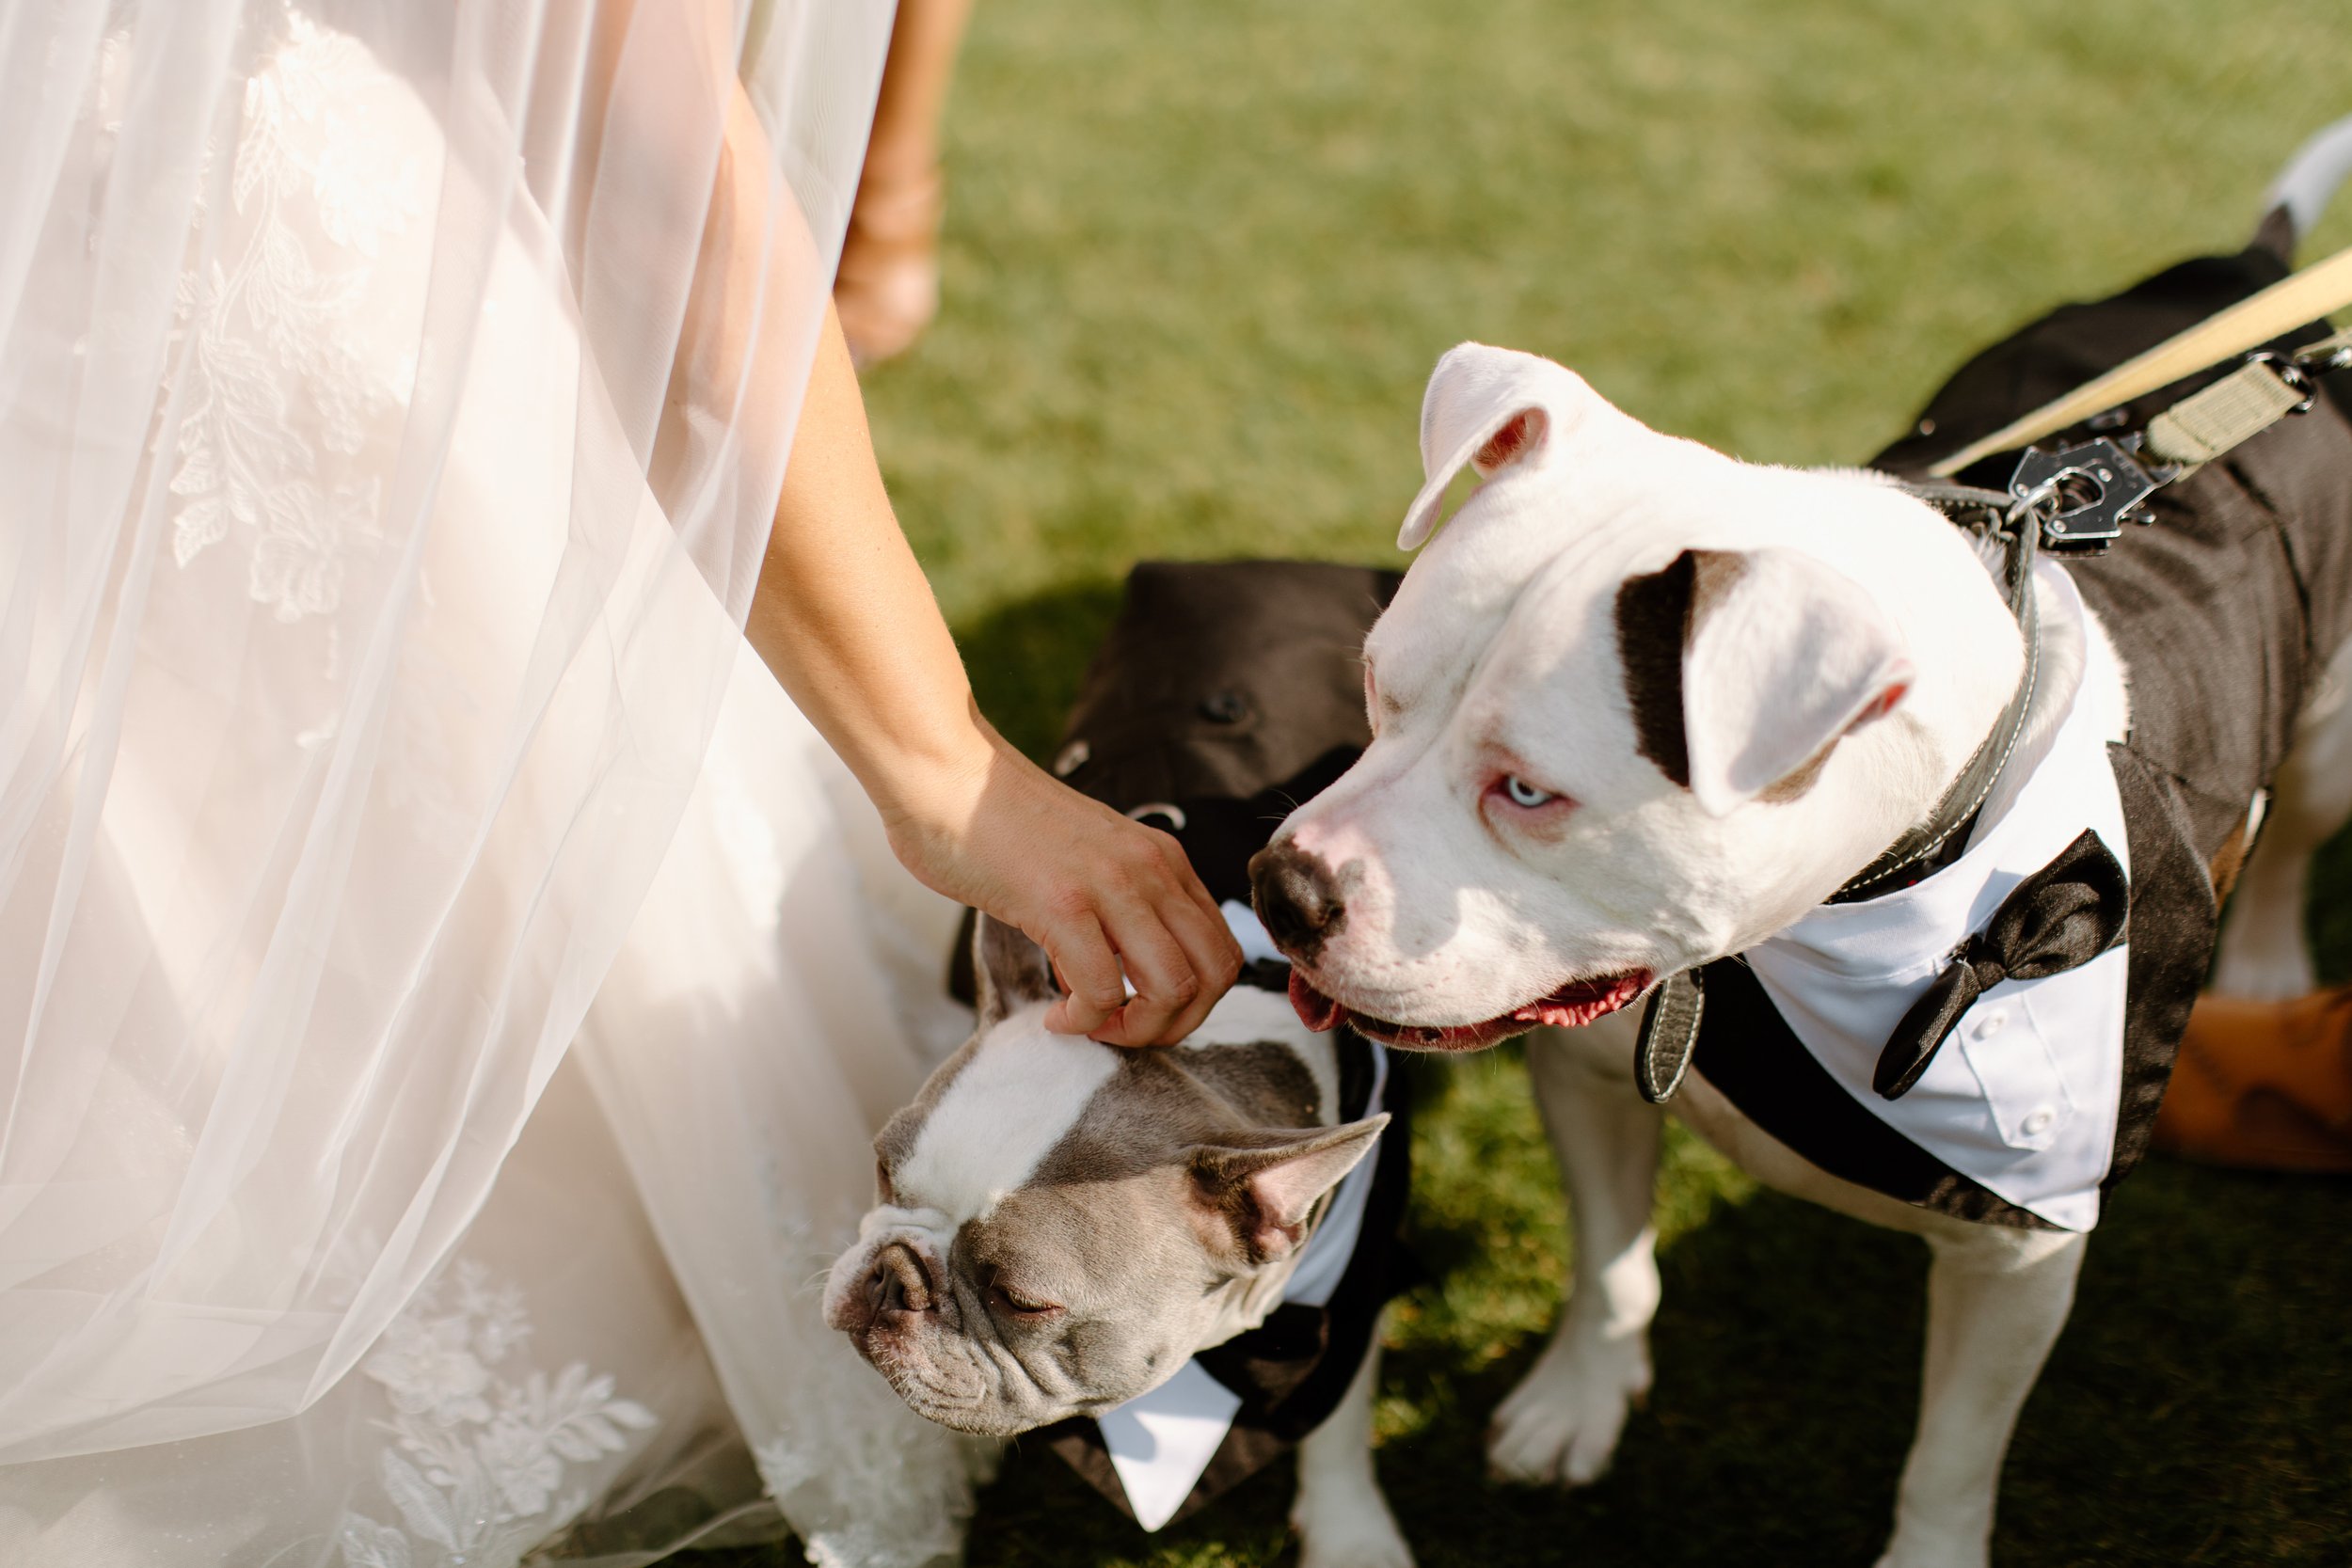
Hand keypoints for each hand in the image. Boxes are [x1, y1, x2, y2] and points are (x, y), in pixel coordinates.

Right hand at [881, 723, 1242, 1045]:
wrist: (947, 776)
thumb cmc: (1001, 827)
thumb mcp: (1090, 861)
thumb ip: (1118, 909)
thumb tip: (1118, 984)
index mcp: (1163, 860)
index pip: (1222, 950)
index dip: (1194, 1002)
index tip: (1141, 1011)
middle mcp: (1151, 869)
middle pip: (1214, 974)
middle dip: (1176, 1025)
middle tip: (1123, 1031)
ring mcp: (1110, 885)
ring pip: (1173, 988)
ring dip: (1137, 1030)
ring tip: (1092, 1026)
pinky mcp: (1062, 904)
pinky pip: (1103, 991)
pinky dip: (1085, 1022)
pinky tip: (1056, 1015)